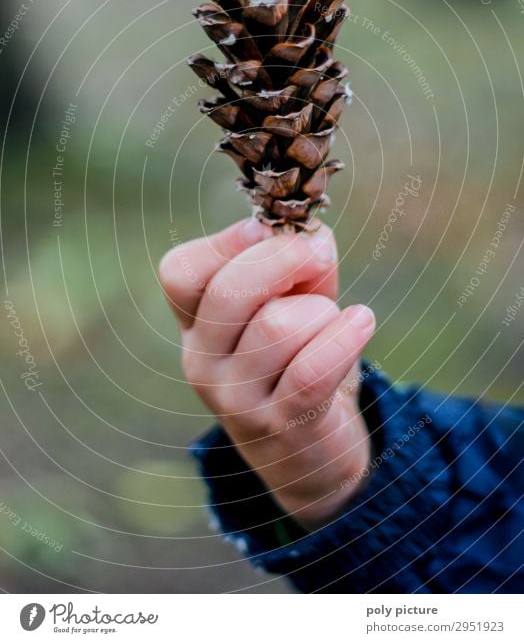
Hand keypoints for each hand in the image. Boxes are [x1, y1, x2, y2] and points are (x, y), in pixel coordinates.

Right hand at [159, 218, 375, 528]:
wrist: (309, 453)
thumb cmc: (298, 359)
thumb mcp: (293, 302)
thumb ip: (299, 263)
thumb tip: (313, 236)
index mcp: (195, 325)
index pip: (180, 273)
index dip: (227, 242)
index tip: (267, 230)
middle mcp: (202, 361)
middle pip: (230, 290)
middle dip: (286, 258)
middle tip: (320, 256)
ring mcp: (236, 399)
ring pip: (280, 325)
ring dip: (322, 312)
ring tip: (334, 323)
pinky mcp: (281, 425)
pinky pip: (313, 368)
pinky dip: (345, 337)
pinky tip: (362, 322)